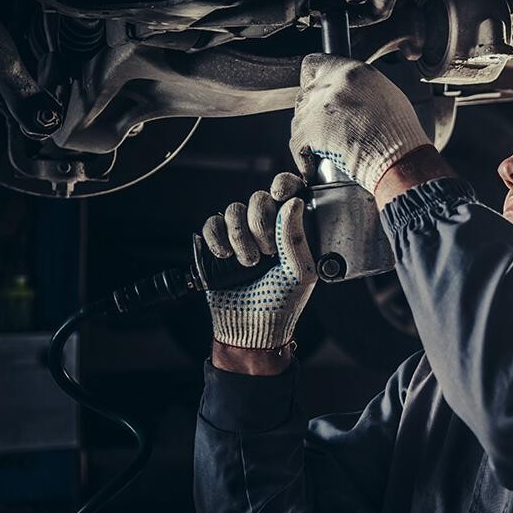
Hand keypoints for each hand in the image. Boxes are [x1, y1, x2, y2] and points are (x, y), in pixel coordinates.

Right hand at [201, 173, 316, 349]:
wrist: (252, 328)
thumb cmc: (282, 302)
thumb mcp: (300, 272)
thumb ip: (296, 237)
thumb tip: (293, 203)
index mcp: (291, 229)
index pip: (289, 191)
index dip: (284, 184)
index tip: (280, 193)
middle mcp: (265, 227)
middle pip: (258, 198)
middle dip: (261, 223)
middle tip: (267, 252)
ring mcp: (240, 234)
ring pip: (233, 209)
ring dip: (240, 236)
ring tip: (249, 263)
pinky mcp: (217, 245)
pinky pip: (212, 223)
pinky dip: (217, 237)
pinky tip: (225, 256)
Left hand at [290, 54, 431, 192]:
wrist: (400, 158)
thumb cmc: (401, 134)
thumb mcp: (387, 96)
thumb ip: (362, 89)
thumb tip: (352, 95)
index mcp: (353, 71)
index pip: (314, 64)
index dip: (312, 81)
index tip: (317, 94)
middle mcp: (334, 84)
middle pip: (305, 93)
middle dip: (312, 111)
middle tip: (325, 128)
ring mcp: (319, 107)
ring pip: (299, 118)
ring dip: (307, 133)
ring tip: (323, 148)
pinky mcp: (310, 131)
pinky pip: (296, 143)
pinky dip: (303, 157)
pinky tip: (312, 166)